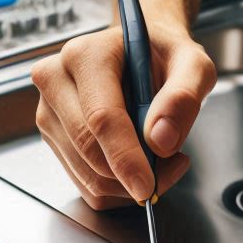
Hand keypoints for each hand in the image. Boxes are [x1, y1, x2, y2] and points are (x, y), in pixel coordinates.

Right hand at [32, 21, 215, 208]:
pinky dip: (118, 187)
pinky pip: (85, 183)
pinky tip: (139, 165)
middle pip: (88, 149)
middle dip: (132, 174)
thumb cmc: (165, 56)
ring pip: (87, 174)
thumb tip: (161, 140)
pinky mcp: (54, 137)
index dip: (125, 157)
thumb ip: (183, 97)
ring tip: (161, 159)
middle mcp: (56, 80)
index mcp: (85, 55)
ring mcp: (49, 111)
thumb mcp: (192, 65)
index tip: (147, 185)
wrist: (143, 54)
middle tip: (173, 166)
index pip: (101, 117)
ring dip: (128, 183)